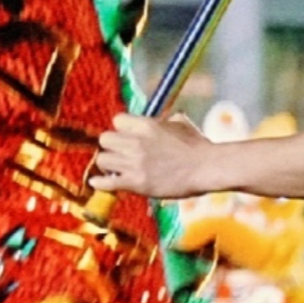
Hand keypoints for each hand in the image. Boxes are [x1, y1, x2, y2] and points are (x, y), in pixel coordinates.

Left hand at [91, 111, 215, 199]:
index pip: (117, 120)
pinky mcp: (137, 183)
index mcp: (146, 125)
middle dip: (112, 146)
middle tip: (121, 153)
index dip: (122, 128)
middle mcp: (137, 142)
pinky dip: (100, 183)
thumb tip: (159, 119)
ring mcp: (135, 163)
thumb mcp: (179, 124)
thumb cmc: (197, 146)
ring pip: (103, 159)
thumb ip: (162, 121)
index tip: (128, 136)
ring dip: (109, 164)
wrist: (207, 168)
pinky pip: (107, 182)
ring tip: (117, 168)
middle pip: (105, 139)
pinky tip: (96, 182)